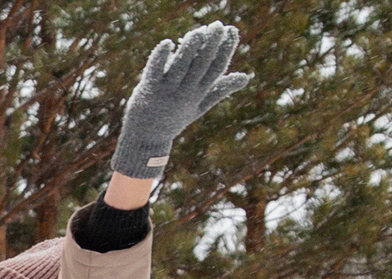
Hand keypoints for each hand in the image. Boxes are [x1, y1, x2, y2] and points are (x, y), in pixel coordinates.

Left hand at [113, 21, 249, 179]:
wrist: (145, 139)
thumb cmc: (174, 120)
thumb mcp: (200, 106)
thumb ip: (221, 89)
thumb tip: (246, 77)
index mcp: (199, 93)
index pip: (216, 68)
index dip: (226, 48)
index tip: (232, 30)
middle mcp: (184, 91)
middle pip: (201, 64)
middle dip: (211, 43)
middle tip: (218, 25)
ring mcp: (166, 90)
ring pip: (181, 65)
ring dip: (190, 47)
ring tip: (198, 31)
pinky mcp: (148, 88)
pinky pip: (155, 69)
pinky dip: (161, 56)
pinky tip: (168, 43)